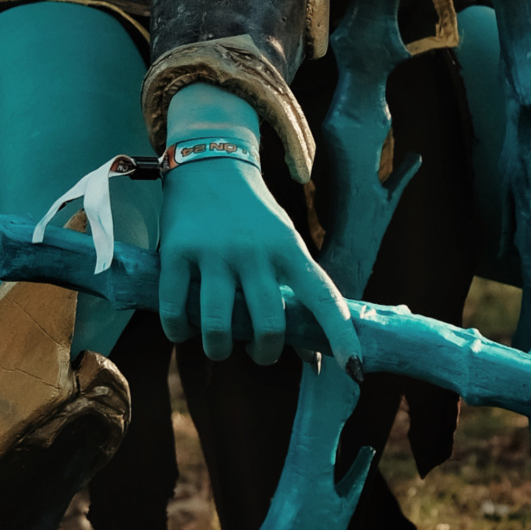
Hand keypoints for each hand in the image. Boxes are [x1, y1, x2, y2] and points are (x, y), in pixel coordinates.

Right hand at [156, 146, 358, 369]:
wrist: (211, 161)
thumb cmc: (254, 216)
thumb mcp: (285, 242)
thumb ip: (297, 290)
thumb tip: (312, 354)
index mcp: (290, 248)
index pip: (324, 297)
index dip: (341, 335)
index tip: (355, 368)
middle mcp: (256, 251)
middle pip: (268, 325)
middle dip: (265, 352)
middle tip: (259, 352)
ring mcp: (215, 251)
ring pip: (219, 325)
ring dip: (219, 349)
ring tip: (219, 347)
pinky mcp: (178, 250)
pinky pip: (175, 308)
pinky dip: (178, 330)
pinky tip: (183, 330)